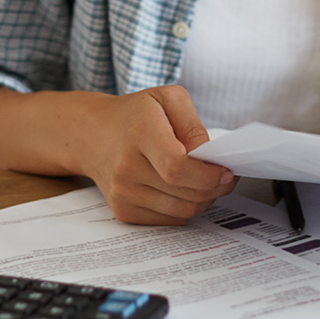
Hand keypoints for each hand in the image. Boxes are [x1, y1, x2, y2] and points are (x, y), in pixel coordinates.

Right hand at [80, 86, 236, 224]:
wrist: (92, 134)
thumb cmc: (135, 114)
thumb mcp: (168, 99)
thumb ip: (193, 125)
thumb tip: (208, 157)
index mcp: (139, 133)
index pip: (177, 167)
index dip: (208, 175)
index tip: (227, 170)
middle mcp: (126, 168)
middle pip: (185, 192)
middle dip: (215, 187)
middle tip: (226, 174)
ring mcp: (122, 193)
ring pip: (182, 210)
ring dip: (204, 199)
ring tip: (208, 181)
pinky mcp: (123, 211)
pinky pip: (169, 219)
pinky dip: (185, 207)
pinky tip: (186, 189)